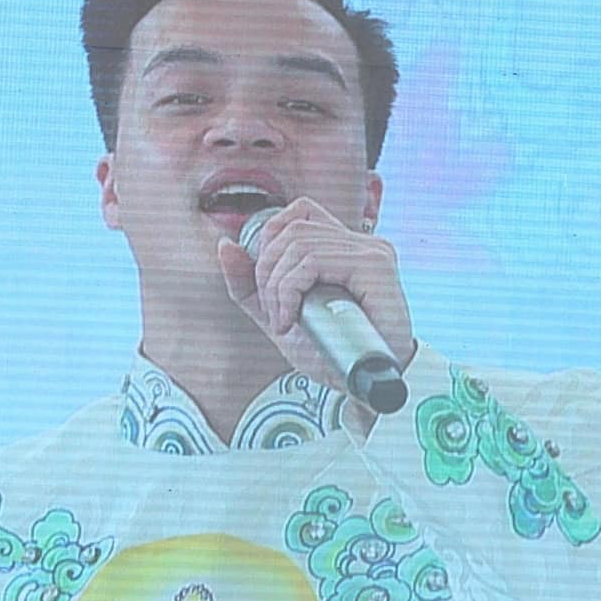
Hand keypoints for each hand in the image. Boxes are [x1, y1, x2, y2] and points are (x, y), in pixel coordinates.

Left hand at [217, 198, 413, 395]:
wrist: (364, 387)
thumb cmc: (333, 356)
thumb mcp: (279, 318)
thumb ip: (250, 288)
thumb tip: (226, 246)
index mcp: (343, 247)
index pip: (298, 213)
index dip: (269, 241)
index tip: (267, 290)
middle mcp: (360, 242)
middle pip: (291, 229)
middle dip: (266, 273)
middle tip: (274, 314)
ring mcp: (371, 251)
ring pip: (299, 244)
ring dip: (277, 288)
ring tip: (285, 321)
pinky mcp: (375, 265)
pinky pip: (315, 261)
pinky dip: (291, 290)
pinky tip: (293, 319)